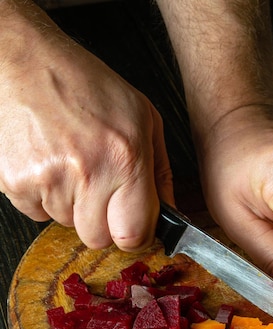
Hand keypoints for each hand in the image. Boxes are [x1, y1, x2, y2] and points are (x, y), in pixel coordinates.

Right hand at [0, 9, 173, 250]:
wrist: (29, 61)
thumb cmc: (87, 85)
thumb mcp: (144, 119)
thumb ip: (161, 173)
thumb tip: (170, 214)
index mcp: (125, 158)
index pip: (134, 235)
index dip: (135, 235)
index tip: (132, 225)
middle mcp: (88, 172)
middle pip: (98, 239)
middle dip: (101, 221)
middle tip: (98, 188)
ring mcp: (48, 178)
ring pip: (67, 224)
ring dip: (71, 204)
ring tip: (70, 164)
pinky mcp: (16, 181)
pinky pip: (36, 214)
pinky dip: (43, 197)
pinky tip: (48, 164)